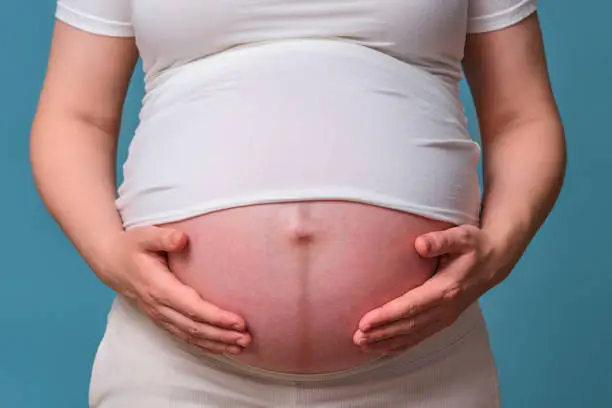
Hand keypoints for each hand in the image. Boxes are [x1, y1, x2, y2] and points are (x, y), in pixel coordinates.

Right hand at [102, 226, 251, 354]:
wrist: (111, 263)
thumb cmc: (132, 246)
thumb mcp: (144, 235)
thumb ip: (163, 236)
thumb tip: (182, 238)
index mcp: (158, 287)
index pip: (191, 307)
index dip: (215, 316)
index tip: (238, 320)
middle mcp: (159, 306)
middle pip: (194, 327)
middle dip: (222, 334)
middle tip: (247, 337)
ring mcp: (160, 316)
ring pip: (190, 335)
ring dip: (216, 343)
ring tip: (241, 345)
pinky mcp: (162, 319)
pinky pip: (185, 336)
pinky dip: (205, 345)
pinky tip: (223, 348)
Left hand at [353, 224, 502, 354]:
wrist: (495, 261)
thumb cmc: (474, 246)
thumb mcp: (462, 237)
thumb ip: (440, 240)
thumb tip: (420, 244)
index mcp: (446, 289)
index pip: (410, 307)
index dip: (387, 316)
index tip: (365, 322)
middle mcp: (446, 308)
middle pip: (408, 326)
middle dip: (381, 333)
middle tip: (356, 338)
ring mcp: (445, 317)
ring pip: (412, 335)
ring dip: (386, 342)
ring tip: (361, 345)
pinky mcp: (443, 320)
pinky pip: (419, 337)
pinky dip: (399, 345)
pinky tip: (382, 349)